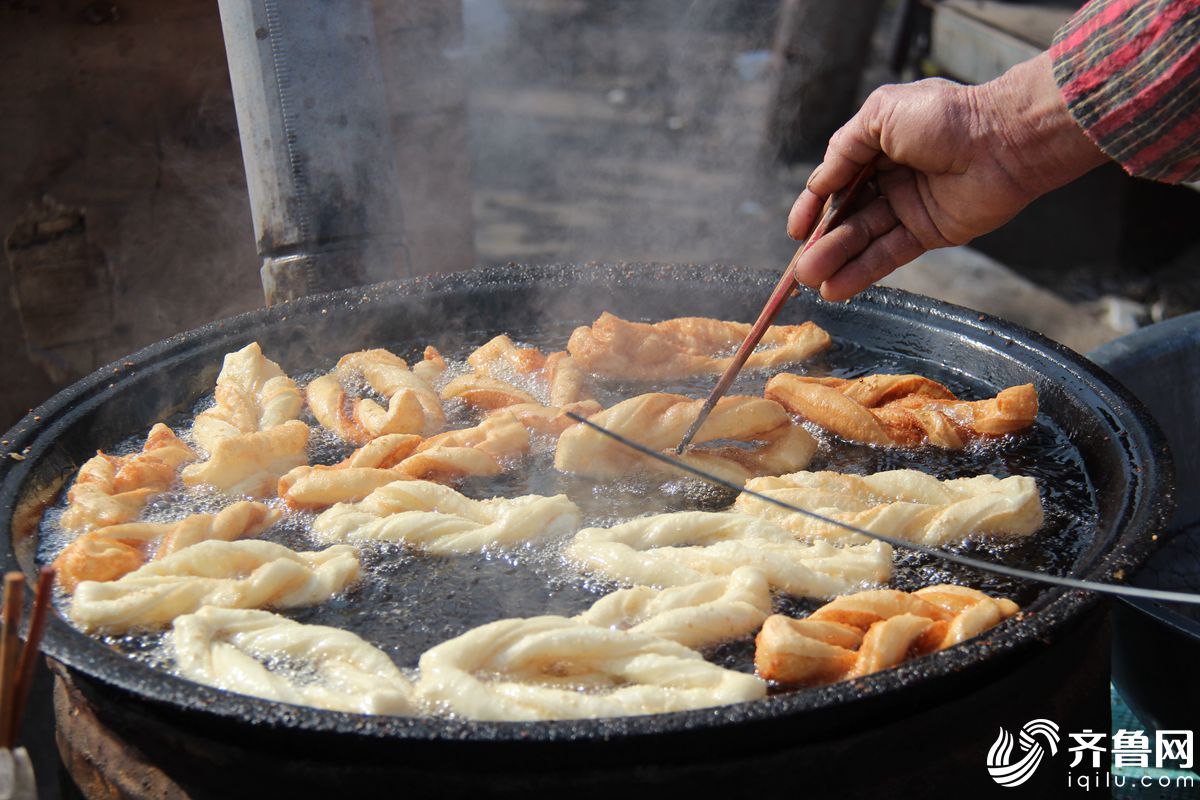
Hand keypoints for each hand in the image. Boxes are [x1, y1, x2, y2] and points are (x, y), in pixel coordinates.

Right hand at [787, 53, 1107, 300]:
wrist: (1005, 141)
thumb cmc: (946, 118)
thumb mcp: (881, 114)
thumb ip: (844, 149)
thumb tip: (818, 183)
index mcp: (878, 145)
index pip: (835, 180)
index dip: (814, 206)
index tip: (796, 231)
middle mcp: (890, 176)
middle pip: (847, 214)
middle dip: (821, 241)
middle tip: (799, 270)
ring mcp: (908, 206)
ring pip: (863, 238)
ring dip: (836, 260)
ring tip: (810, 280)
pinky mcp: (928, 232)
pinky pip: (888, 254)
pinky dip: (863, 271)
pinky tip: (837, 287)